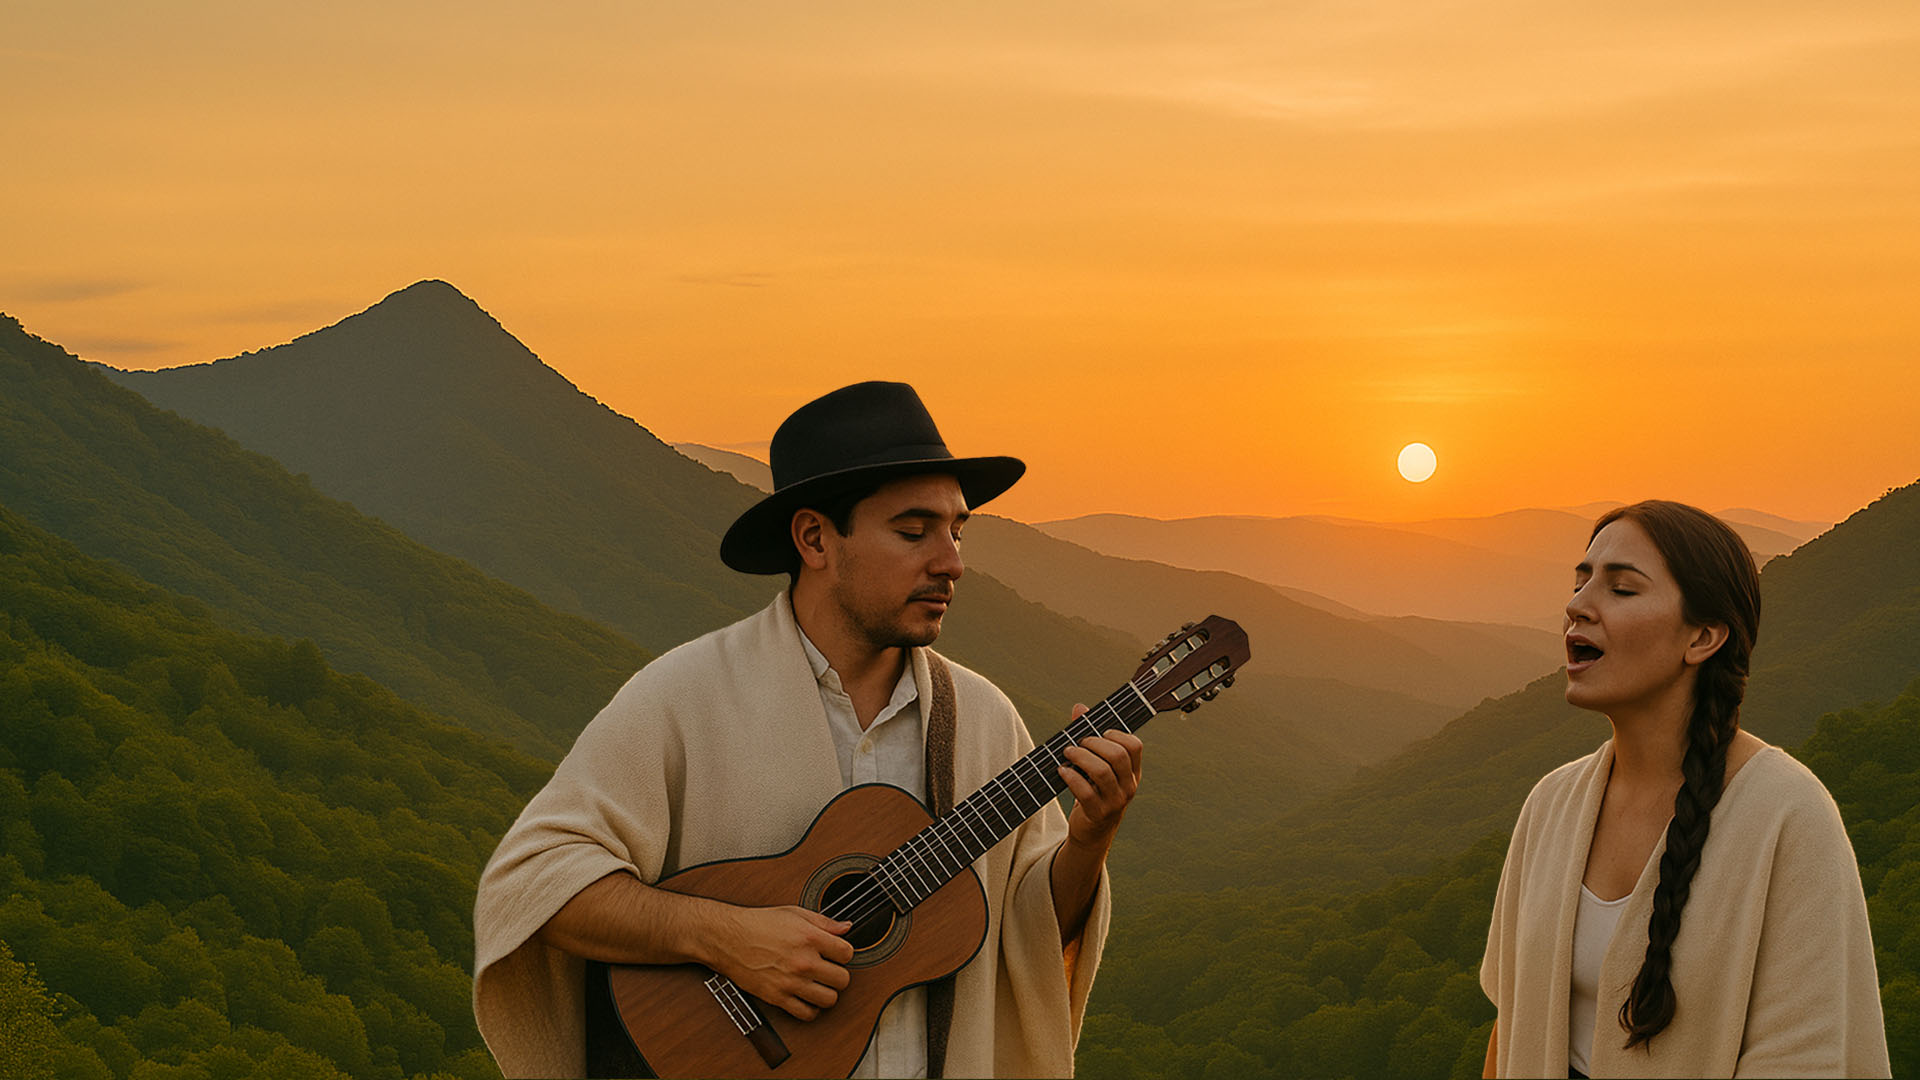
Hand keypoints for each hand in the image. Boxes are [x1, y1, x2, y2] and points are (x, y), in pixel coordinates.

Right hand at [706, 905, 853, 1020]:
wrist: (728, 938)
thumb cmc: (758, 923)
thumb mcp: (794, 913)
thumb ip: (824, 922)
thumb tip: (846, 928)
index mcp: (809, 937)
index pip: (847, 953)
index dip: (844, 953)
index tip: (836, 953)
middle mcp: (803, 961)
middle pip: (843, 979)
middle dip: (839, 974)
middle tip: (829, 970)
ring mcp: (791, 981)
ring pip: (830, 1000)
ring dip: (828, 993)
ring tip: (820, 985)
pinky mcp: (778, 997)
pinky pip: (807, 1014)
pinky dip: (811, 1009)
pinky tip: (807, 998)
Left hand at [1057, 703, 1144, 851]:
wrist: (1093, 831)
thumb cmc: (1094, 790)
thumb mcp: (1096, 766)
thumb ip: (1089, 736)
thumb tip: (1079, 707)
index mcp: (1133, 772)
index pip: (1135, 746)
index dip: (1116, 734)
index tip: (1099, 733)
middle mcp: (1129, 786)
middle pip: (1117, 755)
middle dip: (1093, 743)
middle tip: (1078, 743)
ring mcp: (1115, 802)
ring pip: (1101, 772)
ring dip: (1080, 757)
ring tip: (1067, 753)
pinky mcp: (1098, 813)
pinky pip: (1085, 791)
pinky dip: (1070, 777)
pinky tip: (1061, 771)